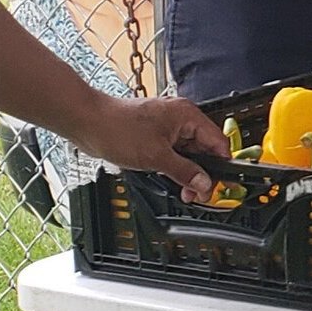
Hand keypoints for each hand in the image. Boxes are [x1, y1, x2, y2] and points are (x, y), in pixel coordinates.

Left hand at [71, 92, 230, 199]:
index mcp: (187, 115)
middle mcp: (179, 118)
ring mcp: (166, 126)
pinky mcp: (154, 134)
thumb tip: (204, 183)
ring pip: (188, 152)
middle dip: (202, 173)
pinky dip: (175, 166)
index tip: (221, 186)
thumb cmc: (118, 128)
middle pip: (204, 148)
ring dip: (188, 172)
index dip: (221, 166)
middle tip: (198, 195)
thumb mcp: (157, 157)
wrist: (89, 122)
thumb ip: (185, 171)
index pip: (217, 142)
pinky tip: (172, 179)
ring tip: (184, 191)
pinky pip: (173, 152)